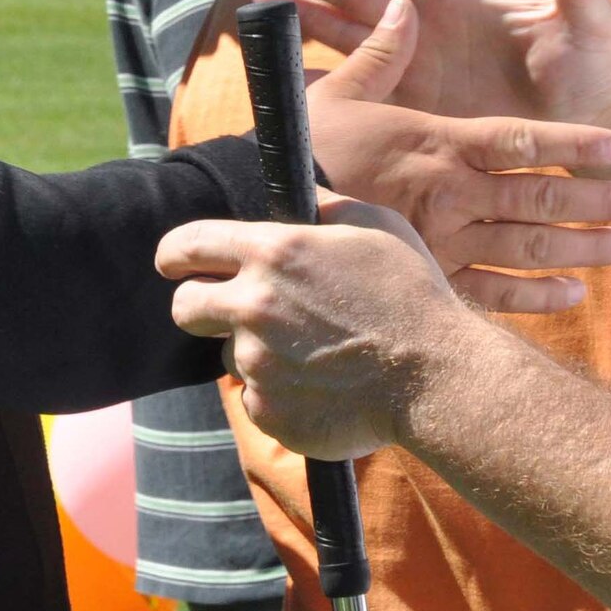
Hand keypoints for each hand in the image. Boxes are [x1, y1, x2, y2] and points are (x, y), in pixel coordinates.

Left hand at [159, 196, 468, 459]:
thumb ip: (324, 208)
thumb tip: (300, 199)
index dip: (173, 254)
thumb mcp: (375, 226)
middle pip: (184, 306)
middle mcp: (253, 305)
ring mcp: (257, 362)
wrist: (437, 377)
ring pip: (230, 355)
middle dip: (200, 306)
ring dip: (257, 352)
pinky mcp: (268, 410)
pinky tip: (323, 385)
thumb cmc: (410, 294)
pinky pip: (257, 397)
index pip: (186, 246)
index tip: (174, 263)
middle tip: (232, 310)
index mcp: (274, 252)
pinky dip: (280, 393)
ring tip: (314, 352)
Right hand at [250, 0, 610, 125]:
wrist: (583, 130)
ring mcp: (414, 63)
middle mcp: (426, 23)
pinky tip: (280, 67)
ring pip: (343, 29)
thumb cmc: (589, 73)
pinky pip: (355, 80)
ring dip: (300, 12)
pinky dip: (318, 71)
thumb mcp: (588, 30)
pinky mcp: (410, 103)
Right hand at [303, 0, 610, 312]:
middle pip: (538, 197)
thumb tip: (408, 5)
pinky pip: (491, 293)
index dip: (573, 144)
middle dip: (598, 198)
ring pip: (525, 248)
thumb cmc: (306, 151)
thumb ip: (382, 50)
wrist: (266, 216)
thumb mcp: (341, 93)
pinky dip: (535, 296)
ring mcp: (441, 242)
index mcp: (437, 143)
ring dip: (580, 247)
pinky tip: (571, 294)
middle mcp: (449, 194)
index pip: (519, 141)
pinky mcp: (429, 279)